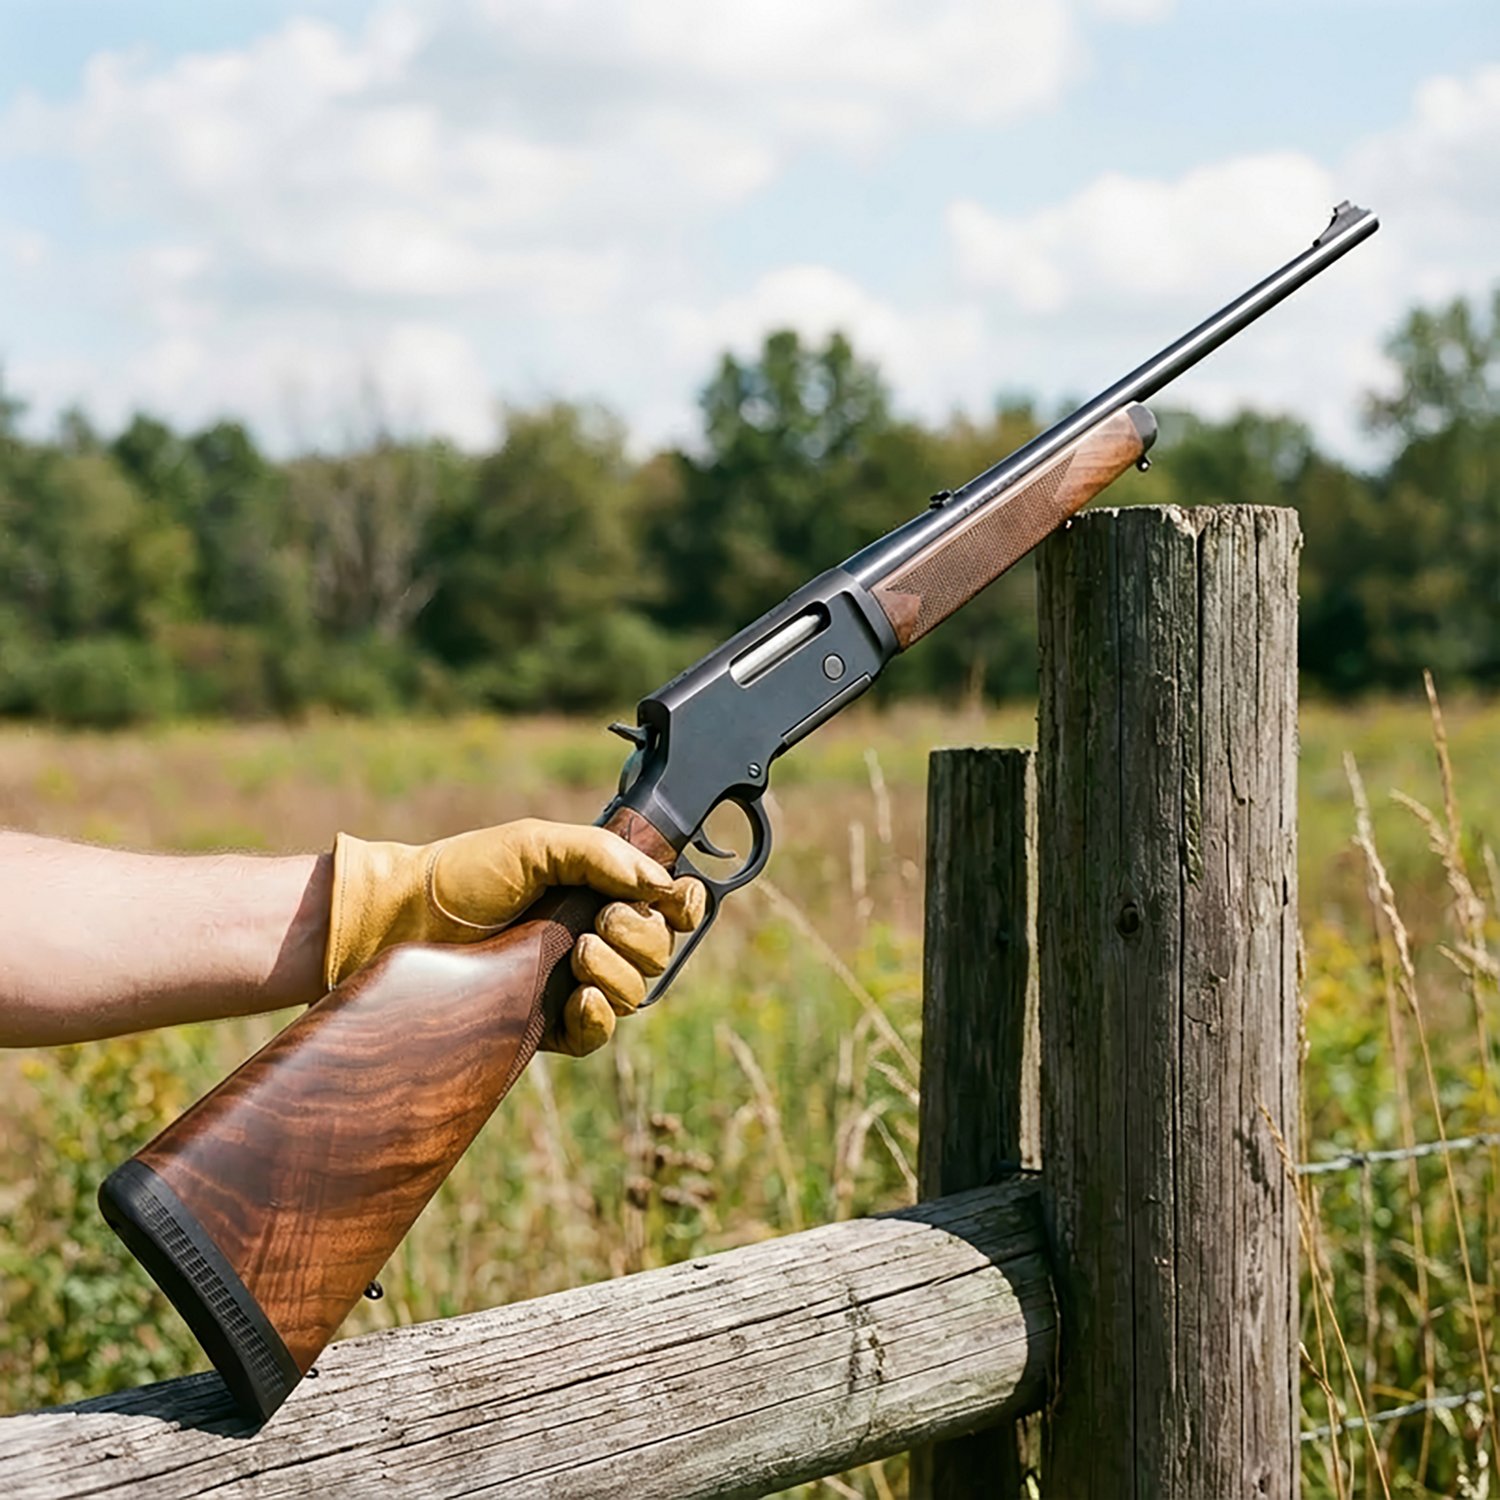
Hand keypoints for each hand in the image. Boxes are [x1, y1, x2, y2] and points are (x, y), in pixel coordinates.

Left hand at [325, 818, 704, 1055]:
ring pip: (636, 993)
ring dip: (617, 973)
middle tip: (597, 922)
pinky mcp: (547, 1023)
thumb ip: (599, 854)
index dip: (683, 904)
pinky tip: (579, 1001)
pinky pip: (598, 1035)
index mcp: (600, 889)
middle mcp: (595, 935)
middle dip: (639, 935)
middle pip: (659, 949)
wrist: (404, 921)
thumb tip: (658, 880)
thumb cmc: (466, 874)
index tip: (672, 900)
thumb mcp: (535, 844)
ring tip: (576, 954)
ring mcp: (573, 982)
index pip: (669, 903)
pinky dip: (599, 1018)